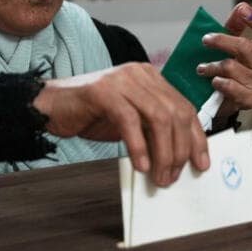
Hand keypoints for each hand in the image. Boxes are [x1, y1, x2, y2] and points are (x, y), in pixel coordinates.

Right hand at [33, 63, 208, 186]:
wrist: (51, 106)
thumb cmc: (91, 115)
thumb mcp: (130, 122)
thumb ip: (152, 129)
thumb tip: (179, 157)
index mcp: (151, 78)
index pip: (185, 107)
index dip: (196, 138)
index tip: (201, 163)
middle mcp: (140, 74)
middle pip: (175, 113)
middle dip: (179, 150)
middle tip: (172, 176)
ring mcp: (122, 80)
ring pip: (158, 117)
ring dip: (163, 152)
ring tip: (159, 176)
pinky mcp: (103, 91)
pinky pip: (130, 121)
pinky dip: (139, 147)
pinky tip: (141, 166)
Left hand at [197, 3, 251, 119]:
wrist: (223, 101)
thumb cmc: (229, 70)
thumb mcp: (231, 46)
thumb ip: (235, 26)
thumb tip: (240, 6)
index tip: (242, 9)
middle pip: (245, 47)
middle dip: (222, 41)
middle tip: (205, 40)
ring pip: (231, 67)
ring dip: (211, 66)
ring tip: (201, 68)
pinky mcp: (249, 99)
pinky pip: (229, 85)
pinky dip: (217, 81)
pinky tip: (212, 82)